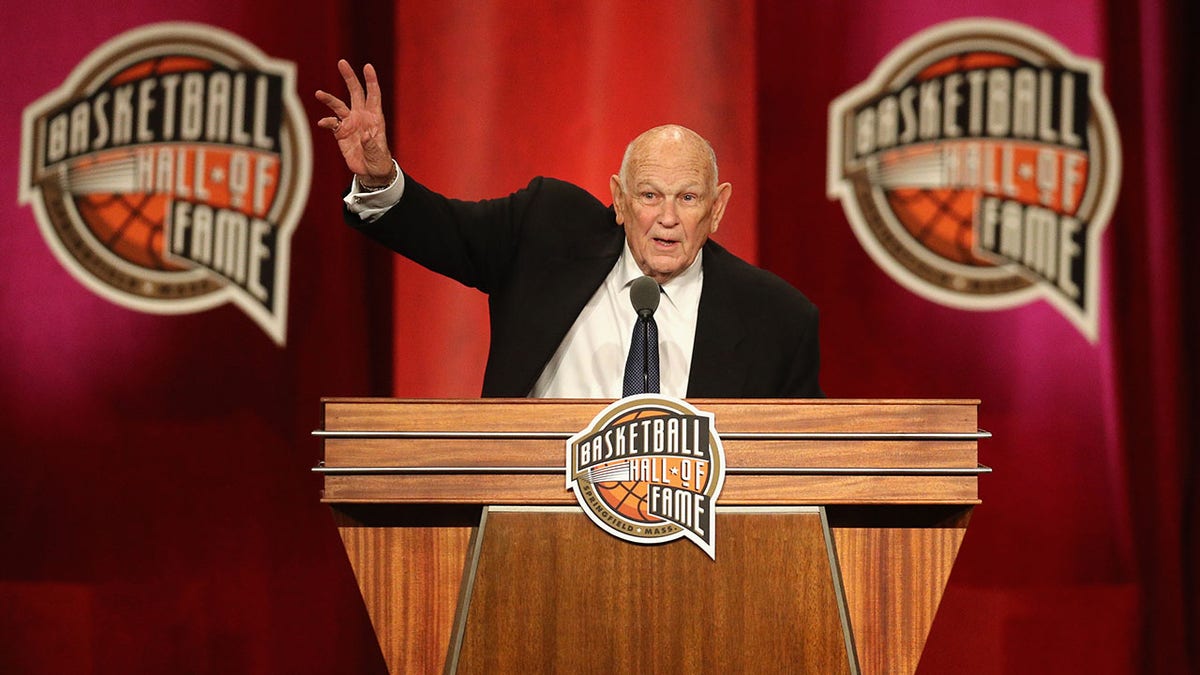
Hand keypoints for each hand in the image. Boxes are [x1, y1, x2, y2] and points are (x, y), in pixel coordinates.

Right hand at [315, 60, 395, 186]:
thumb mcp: (378, 154)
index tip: (367, 66)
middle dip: (349, 77)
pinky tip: (322, 123)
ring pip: (338, 105)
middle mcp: (362, 116)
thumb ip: (372, 145)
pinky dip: (326, 122)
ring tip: (319, 94)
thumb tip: (365, 136)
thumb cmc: (379, 161)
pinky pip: (331, 123)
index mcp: (375, 117)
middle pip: (355, 92)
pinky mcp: (341, 133)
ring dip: (329, 99)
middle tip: (342, 63)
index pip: (373, 94)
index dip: (371, 80)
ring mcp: (350, 123)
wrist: (371, 172)